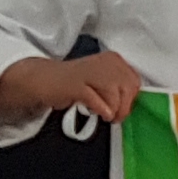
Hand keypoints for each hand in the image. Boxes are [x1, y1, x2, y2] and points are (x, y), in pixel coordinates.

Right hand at [0, 51, 145, 125]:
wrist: (43, 79)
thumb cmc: (76, 83)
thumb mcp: (102, 82)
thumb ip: (118, 89)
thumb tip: (130, 106)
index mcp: (113, 60)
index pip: (134, 80)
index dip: (132, 98)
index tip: (124, 108)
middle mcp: (103, 62)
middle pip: (126, 87)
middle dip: (124, 106)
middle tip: (115, 117)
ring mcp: (88, 72)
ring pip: (113, 93)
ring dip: (113, 109)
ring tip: (106, 116)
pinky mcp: (74, 84)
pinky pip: (95, 98)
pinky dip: (101, 108)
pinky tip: (101, 114)